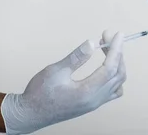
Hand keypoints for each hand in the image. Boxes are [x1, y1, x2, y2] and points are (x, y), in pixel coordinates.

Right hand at [1, 32, 125, 134]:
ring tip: (108, 48)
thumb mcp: (55, 71)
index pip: (111, 67)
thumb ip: (76, 58)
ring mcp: (95, 103)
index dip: (117, 49)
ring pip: (118, 82)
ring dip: (117, 63)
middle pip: (118, 73)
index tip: (118, 34)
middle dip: (117, 52)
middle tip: (108, 36)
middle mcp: (95, 99)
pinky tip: (106, 65)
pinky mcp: (92, 103)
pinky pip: (113, 90)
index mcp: (87, 92)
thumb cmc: (39, 93)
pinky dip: (115, 75)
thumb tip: (92, 43)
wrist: (29, 114)